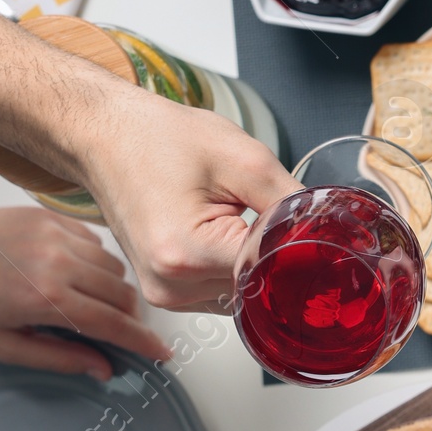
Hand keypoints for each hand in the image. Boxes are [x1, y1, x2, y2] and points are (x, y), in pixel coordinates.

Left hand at [0, 201, 168, 379]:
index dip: (144, 343)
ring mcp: (56, 234)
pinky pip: (94, 241)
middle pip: (122, 294)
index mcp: (46, 298)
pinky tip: (74, 273)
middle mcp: (57, 262)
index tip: (161, 354)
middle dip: (129, 318)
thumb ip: (58, 358)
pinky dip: (94, 261)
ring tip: (91, 302)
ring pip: (113, 266)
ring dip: (113, 289)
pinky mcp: (50, 216)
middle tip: (120, 333)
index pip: (114, 325)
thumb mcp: (3, 345)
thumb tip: (100, 368)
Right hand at [76, 92, 297, 313]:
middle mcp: (171, 284)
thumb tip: (327, 233)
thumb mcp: (243, 158)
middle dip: (273, 253)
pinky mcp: (164, 292)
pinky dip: (230, 264)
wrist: (103, 136)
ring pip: (242, 292)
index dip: (297, 250)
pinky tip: (218, 229)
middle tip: (259, 208)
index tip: (310, 230)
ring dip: (250, 259)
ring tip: (229, 213)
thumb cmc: (157, 139)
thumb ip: (292, 204)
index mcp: (186, 253)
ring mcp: (164, 294)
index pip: (272, 272)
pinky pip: (219, 289)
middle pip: (258, 287)